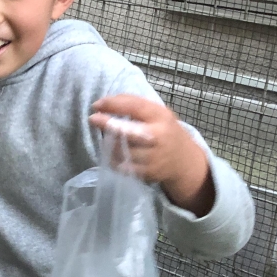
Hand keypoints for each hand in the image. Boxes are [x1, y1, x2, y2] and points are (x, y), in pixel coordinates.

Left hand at [89, 95, 214, 216]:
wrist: (183, 161)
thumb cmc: (164, 131)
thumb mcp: (157, 113)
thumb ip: (135, 106)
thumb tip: (104, 103)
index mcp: (161, 117)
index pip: (135, 107)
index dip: (114, 104)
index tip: (97, 104)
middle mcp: (158, 137)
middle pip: (128, 132)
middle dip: (107, 124)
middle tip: (93, 119)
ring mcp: (152, 157)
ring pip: (121, 150)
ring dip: (108, 142)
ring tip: (105, 137)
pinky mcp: (146, 173)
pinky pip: (121, 166)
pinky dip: (112, 158)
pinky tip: (111, 152)